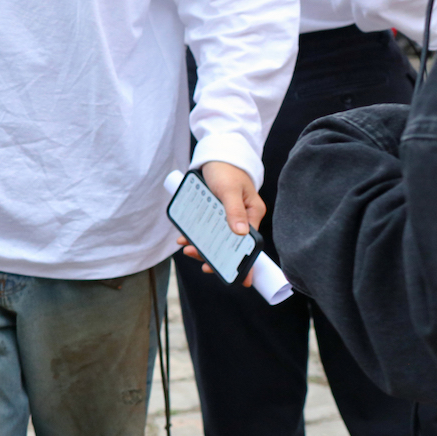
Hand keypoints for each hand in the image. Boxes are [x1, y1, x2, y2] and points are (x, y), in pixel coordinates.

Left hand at [177, 160, 265, 286]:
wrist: (216, 155)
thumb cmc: (227, 170)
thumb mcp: (229, 190)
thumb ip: (234, 211)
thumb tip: (240, 233)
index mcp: (253, 215)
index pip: (249, 244)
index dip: (245, 262)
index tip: (241, 280)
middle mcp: (242, 219)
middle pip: (230, 245)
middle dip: (216, 256)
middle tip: (203, 265)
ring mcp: (228, 218)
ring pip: (216, 240)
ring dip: (202, 247)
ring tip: (187, 249)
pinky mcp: (215, 214)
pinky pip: (205, 230)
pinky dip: (194, 236)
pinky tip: (183, 238)